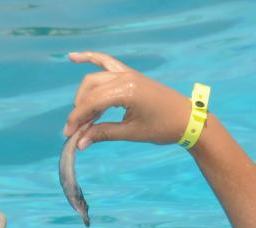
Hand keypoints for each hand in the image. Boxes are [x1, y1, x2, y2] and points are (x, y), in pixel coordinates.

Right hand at [64, 51, 196, 149]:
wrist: (186, 119)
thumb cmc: (163, 127)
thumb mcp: (131, 133)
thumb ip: (103, 134)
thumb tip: (80, 142)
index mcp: (126, 91)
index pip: (92, 102)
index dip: (77, 118)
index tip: (69, 135)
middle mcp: (124, 77)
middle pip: (90, 88)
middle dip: (80, 109)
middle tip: (76, 130)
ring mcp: (127, 73)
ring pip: (95, 78)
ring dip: (84, 95)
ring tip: (80, 117)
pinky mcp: (130, 75)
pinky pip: (106, 62)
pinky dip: (90, 59)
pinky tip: (74, 57)